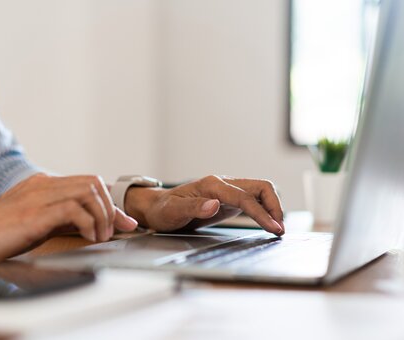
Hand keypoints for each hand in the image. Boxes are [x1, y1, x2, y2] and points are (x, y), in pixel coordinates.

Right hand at [0, 173, 137, 265]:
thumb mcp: (34, 222)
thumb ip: (60, 219)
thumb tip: (91, 227)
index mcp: (43, 185)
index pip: (87, 183)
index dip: (110, 202)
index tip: (124, 222)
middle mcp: (43, 185)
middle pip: (93, 182)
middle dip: (110, 208)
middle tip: (110, 231)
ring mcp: (38, 196)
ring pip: (88, 191)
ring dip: (102, 215)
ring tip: (100, 236)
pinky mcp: (34, 213)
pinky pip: (73, 209)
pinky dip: (89, 223)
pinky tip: (88, 237)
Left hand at [125, 175, 284, 235]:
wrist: (157, 208)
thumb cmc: (163, 210)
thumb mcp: (173, 212)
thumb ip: (194, 207)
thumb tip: (215, 205)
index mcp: (212, 185)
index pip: (245, 197)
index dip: (262, 213)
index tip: (274, 228)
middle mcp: (223, 184)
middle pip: (260, 187)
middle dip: (274, 206)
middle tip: (279, 229)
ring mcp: (227, 190)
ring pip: (260, 191)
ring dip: (272, 207)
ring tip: (277, 228)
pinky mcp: (228, 199)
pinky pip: (253, 200)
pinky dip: (264, 209)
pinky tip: (266, 223)